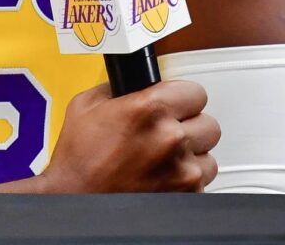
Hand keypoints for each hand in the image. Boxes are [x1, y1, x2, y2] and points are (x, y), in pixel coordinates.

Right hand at [38, 80, 219, 192]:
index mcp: (148, 109)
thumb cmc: (78, 162)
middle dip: (188, 127)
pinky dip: (185, 181)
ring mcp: (181, 171)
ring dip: (191, 156)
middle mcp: (170, 138)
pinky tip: (161, 178)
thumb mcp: (86, 105)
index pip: (195, 92)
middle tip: (167, 133)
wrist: (76, 202)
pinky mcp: (185, 196)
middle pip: (208, 124)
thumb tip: (135, 81)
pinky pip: (201, 183)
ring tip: (164, 160)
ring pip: (208, 156)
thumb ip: (119, 89)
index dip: (181, 98)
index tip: (174, 104)